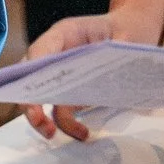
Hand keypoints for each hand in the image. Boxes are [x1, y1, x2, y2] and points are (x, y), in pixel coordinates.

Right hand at [21, 9, 160, 142]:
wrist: (134, 34)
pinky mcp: (70, 91)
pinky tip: (83, 132)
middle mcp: (57, 53)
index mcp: (67, 32)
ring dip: (42, 118)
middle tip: (38, 120)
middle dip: (29, 100)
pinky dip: (67, 124)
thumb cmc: (128, 30)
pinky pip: (60, 109)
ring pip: (40, 97)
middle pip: (31, 77)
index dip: (31, 73)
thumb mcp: (127, 35)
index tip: (33, 93)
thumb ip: (117, 51)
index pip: (40, 50)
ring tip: (51, 133)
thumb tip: (109, 70)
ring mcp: (62, 73)